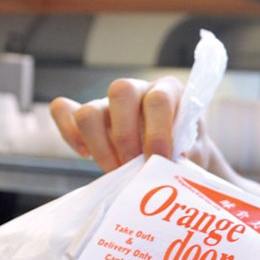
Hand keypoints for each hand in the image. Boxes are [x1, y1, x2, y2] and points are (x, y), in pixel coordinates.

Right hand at [50, 76, 183, 171]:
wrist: (179, 155)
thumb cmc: (189, 150)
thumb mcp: (196, 152)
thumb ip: (188, 154)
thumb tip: (173, 161)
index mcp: (169, 90)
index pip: (158, 99)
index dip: (158, 132)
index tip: (161, 160)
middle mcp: (137, 89)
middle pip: (119, 92)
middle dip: (126, 138)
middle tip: (134, 166)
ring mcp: (110, 102)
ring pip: (89, 111)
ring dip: (100, 146)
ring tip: (117, 170)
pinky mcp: (91, 116)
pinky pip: (63, 111)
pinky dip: (69, 134)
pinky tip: (87, 155)